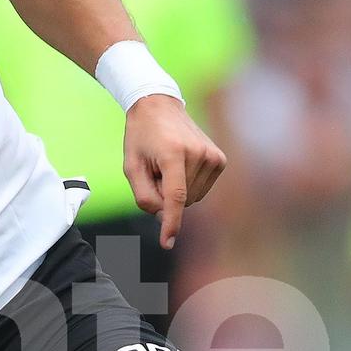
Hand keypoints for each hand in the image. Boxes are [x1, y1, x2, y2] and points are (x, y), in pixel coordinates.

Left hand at [123, 95, 226, 247]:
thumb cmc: (141, 138)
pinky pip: (201, 190)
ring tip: (167, 165)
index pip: (175, 197)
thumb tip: (164, 217)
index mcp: (173, 153)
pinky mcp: (220, 160)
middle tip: (155, 170)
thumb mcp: (131, 167)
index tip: (167, 243)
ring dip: (177, 190)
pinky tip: (181, 165)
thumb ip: (144, 196)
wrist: (160, 107)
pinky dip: (188, 185)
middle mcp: (198, 154)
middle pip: (180, 200)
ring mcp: (213, 156)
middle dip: (164, 195)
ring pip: (192, 198)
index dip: (170, 222)